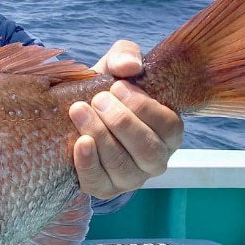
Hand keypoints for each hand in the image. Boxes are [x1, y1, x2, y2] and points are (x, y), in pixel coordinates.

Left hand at [69, 40, 182, 198]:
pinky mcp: (104, 188)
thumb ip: (125, 55)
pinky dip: (88, 163)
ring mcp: (131, 178)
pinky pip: (99, 183)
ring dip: (100, 136)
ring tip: (78, 110)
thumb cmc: (105, 89)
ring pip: (123, 167)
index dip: (145, 108)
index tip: (117, 86)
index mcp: (168, 132)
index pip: (170, 127)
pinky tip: (79, 142)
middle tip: (97, 99)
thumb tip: (130, 67)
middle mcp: (155, 160)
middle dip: (121, 122)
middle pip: (148, 150)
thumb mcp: (115, 66)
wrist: (75, 110)